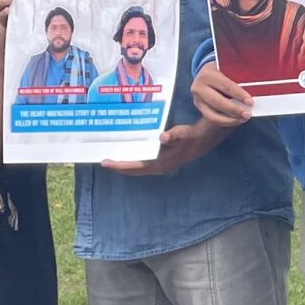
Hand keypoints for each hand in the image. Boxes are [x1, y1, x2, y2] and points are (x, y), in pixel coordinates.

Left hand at [100, 121, 230, 175]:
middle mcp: (157, 167)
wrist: (202, 141)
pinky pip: (142, 164)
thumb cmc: (190, 137)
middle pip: (133, 171)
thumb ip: (172, 136)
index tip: (105, 163)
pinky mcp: (160, 161)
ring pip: (137, 168)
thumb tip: (163, 137)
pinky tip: (128, 153)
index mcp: (160, 164)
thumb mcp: (181, 134)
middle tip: (103, 161)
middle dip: (118, 167)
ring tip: (112, 159)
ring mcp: (159, 166)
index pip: (135, 167)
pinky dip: (132, 161)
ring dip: (125, 165)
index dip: (120, 165)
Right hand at [191, 61, 254, 126]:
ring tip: (244, 119)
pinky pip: (212, 118)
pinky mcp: (199, 106)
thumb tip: (256, 88)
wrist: (208, 72)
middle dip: (235, 110)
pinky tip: (236, 120)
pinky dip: (225, 121)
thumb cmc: (224, 70)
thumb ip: (240, 76)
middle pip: (218, 102)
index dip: (239, 95)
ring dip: (230, 119)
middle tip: (248, 114)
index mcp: (208, 73)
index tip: (250, 101)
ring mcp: (197, 98)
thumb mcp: (229, 68)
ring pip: (213, 114)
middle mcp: (199, 86)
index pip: (226, 86)